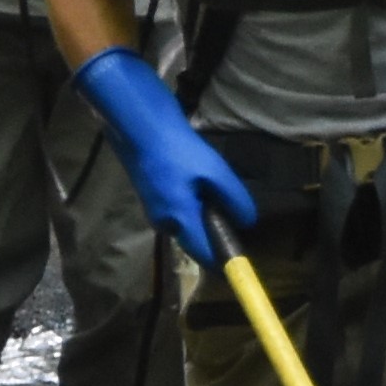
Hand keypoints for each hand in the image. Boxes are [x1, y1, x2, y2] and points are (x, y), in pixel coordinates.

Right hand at [65, 47, 251, 268]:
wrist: (138, 126)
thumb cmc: (177, 149)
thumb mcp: (214, 171)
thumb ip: (234, 199)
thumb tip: (247, 221)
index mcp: (179, 221)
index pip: (205, 256)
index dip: (225, 258)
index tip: (241, 251)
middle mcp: (164, 223)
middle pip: (196, 239)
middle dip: (214, 227)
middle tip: (229, 202)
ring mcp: (154, 210)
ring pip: (187, 221)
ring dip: (203, 210)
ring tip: (212, 182)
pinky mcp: (152, 196)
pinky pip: (178, 208)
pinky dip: (191, 199)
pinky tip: (194, 176)